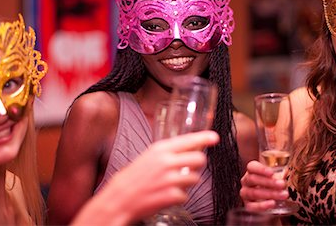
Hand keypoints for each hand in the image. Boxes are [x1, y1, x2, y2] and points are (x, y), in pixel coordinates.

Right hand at [72, 130, 218, 225]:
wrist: (120, 198)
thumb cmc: (133, 177)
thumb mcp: (149, 156)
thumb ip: (167, 152)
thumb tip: (189, 148)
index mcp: (160, 149)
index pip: (188, 140)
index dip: (204, 138)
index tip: (215, 137)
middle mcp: (166, 162)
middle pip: (199, 159)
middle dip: (198, 165)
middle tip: (189, 169)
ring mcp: (170, 179)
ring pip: (195, 179)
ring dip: (188, 183)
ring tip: (172, 184)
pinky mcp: (171, 195)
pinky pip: (186, 195)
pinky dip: (179, 197)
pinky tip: (166, 195)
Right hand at [240, 160, 288, 212]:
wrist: (269, 201)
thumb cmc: (273, 185)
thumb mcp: (276, 178)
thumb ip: (280, 175)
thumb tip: (287, 174)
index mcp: (251, 171)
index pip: (252, 167)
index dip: (261, 169)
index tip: (272, 173)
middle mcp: (246, 181)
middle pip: (253, 179)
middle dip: (269, 182)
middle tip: (282, 184)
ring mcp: (245, 193)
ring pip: (253, 193)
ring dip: (269, 194)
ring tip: (283, 195)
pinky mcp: (247, 205)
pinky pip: (252, 206)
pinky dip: (262, 205)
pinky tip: (272, 203)